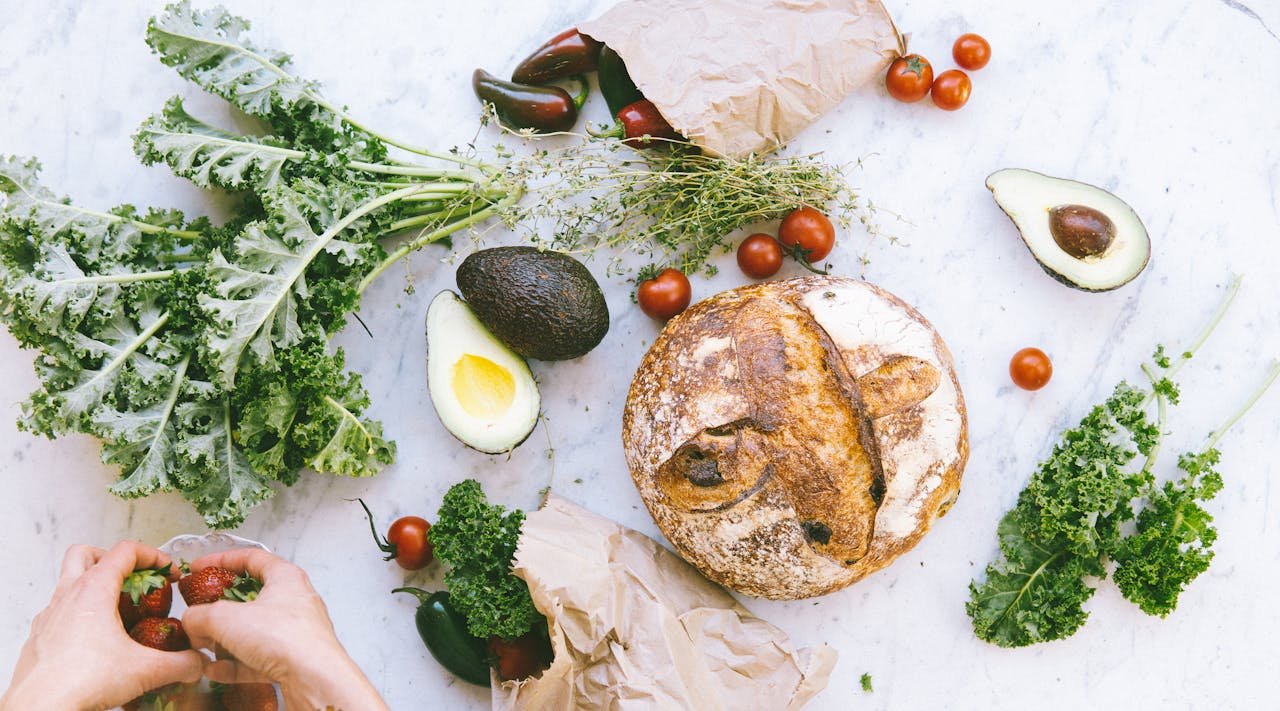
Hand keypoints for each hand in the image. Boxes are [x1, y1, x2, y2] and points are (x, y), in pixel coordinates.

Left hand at [1, 542, 204, 710]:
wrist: (40, 708)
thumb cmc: (81, 680)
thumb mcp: (146, 670)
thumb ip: (181, 662)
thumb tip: (197, 662)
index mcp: (94, 589)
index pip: (126, 551)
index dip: (154, 556)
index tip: (168, 572)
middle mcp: (67, 595)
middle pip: (85, 554)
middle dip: (111, 559)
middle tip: (131, 579)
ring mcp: (49, 615)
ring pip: (67, 582)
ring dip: (92, 587)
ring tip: (116, 611)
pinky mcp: (39, 637)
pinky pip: (58, 613)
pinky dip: (77, 615)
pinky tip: (93, 641)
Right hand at [181, 548, 387, 710]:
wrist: (313, 679)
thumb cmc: (283, 637)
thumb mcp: (226, 619)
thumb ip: (201, 615)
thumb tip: (191, 619)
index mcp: (285, 578)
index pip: (251, 558)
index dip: (221, 560)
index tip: (199, 567)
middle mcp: (293, 601)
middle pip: (250, 598)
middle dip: (218, 609)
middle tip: (197, 614)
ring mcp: (294, 632)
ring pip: (252, 631)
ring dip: (223, 640)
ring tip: (201, 646)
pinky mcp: (292, 660)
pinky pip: (257, 658)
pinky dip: (234, 664)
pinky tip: (213, 670)